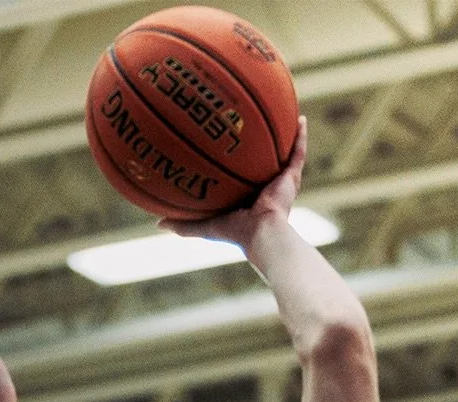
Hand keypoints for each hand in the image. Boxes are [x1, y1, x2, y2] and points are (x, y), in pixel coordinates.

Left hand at [161, 115, 307, 249]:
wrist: (262, 235)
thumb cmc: (235, 233)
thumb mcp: (204, 226)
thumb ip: (183, 224)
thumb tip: (157, 223)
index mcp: (245, 198)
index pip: (238, 175)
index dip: (232, 161)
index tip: (222, 142)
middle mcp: (263, 187)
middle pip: (258, 160)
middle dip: (255, 144)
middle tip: (246, 120)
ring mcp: (279, 182)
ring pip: (280, 153)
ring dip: (280, 134)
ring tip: (279, 110)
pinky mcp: (292, 178)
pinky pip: (298, 152)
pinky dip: (300, 136)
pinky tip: (300, 117)